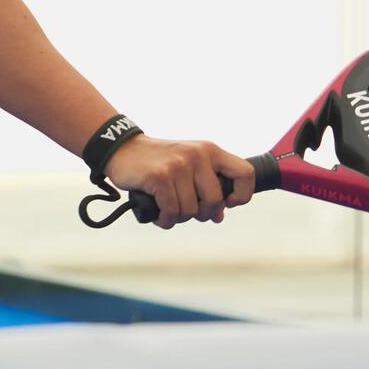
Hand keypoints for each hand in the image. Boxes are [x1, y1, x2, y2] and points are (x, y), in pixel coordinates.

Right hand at [104, 135, 256, 229]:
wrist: (122, 149)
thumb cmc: (159, 161)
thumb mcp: (188, 165)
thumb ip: (206, 186)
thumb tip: (219, 215)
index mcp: (210, 151)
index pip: (246, 173)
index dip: (242, 195)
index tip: (227, 204)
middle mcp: (198, 155)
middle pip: (214, 201)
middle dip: (201, 214)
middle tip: (186, 210)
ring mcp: (179, 165)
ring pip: (191, 210)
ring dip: (178, 217)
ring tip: (167, 208)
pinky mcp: (160, 176)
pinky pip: (171, 211)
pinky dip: (165, 220)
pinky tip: (159, 214)